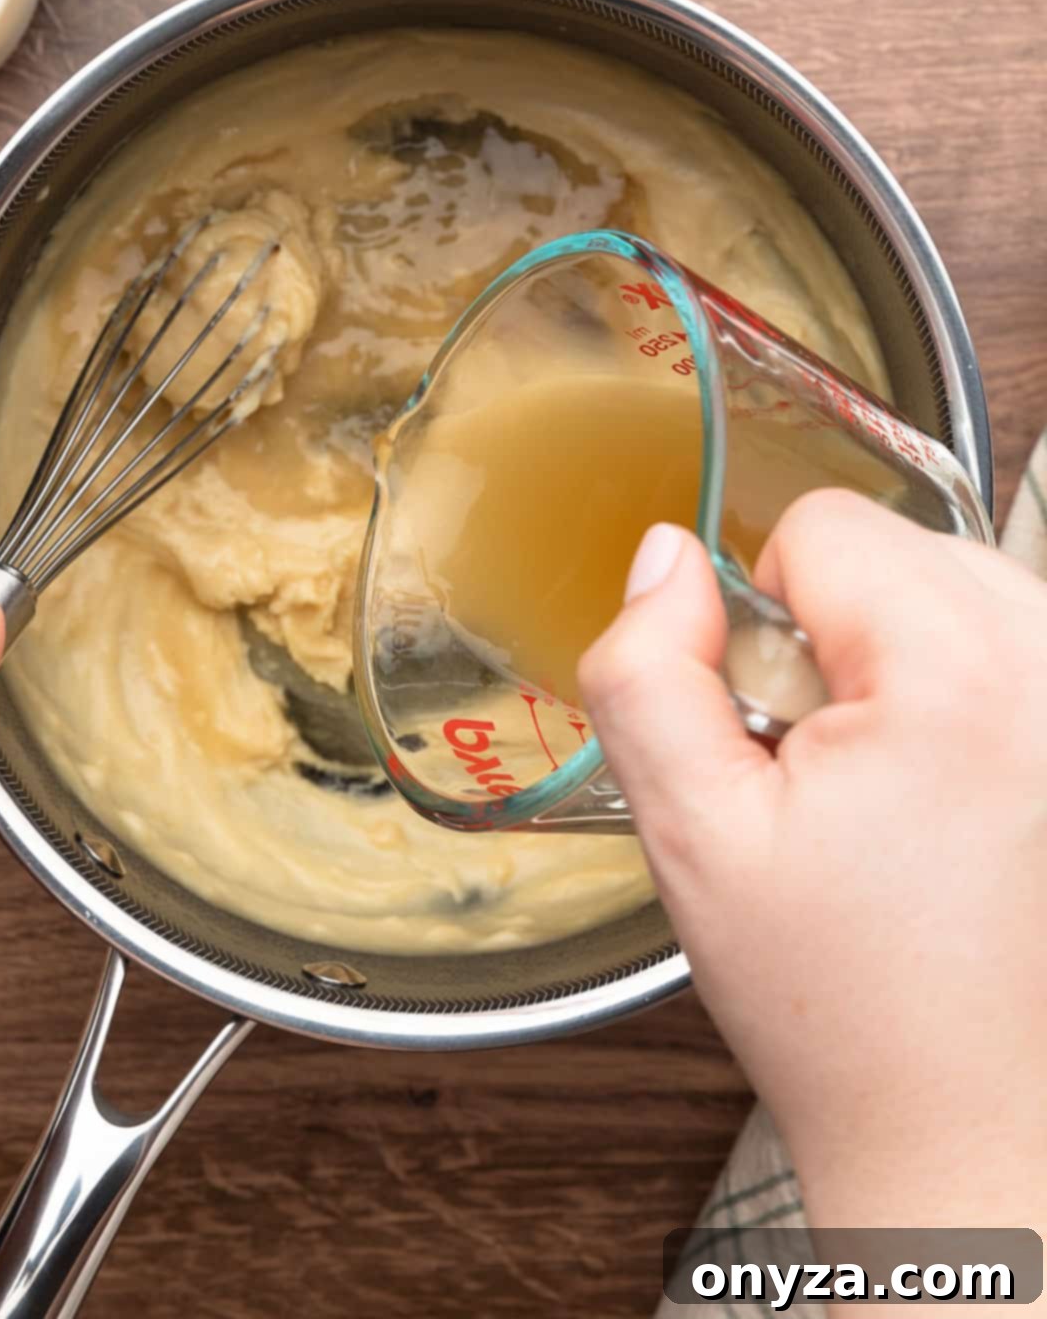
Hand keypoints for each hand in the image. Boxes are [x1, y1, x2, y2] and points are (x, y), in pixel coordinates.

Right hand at [579, 490, 1046, 1228]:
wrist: (958, 1120)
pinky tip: (926, 794)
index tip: (774, 732)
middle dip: (831, 635)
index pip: (821, 525)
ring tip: (877, 791)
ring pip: (946, 586)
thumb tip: (666, 559)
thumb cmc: (841, 1003)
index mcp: (959, 673)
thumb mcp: (690, 832)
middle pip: (892, 546)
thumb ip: (648, 671)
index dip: (760, 621)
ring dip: (891, 660)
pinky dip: (947, 689)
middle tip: (822, 773)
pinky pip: (999, 640)